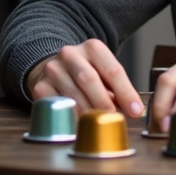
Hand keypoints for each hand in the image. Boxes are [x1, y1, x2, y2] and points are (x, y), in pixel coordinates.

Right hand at [26, 39, 143, 116]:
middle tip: (113, 119)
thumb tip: (134, 110)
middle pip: (89, 79)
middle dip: (104, 103)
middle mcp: (70, 54)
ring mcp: (52, 69)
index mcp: (92, 47)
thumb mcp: (104, 74)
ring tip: (99, 125)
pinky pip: (57, 106)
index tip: (136, 111)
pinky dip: (71, 119)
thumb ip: (117, 89)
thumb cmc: (87, 73)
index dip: (126, 92)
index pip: (112, 70)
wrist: (56, 69)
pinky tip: (80, 127)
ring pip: (72, 94)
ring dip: (88, 113)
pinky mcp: (40, 86)